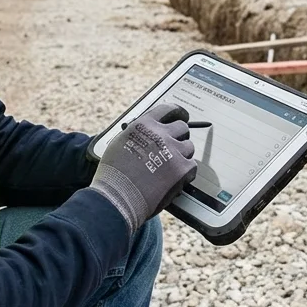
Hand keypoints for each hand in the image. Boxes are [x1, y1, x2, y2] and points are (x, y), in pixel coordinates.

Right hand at [91, 104, 196, 233]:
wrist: (118, 198)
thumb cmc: (114, 175)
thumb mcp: (120, 143)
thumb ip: (138, 135)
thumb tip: (148, 135)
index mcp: (144, 125)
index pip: (168, 109)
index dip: (178, 112)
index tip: (181, 115)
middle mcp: (161, 134)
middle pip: (182, 128)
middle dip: (179, 137)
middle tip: (174, 147)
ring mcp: (173, 151)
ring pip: (188, 147)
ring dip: (181, 156)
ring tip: (168, 168)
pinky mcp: (182, 169)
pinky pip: (192, 166)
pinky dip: (185, 173)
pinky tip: (174, 180)